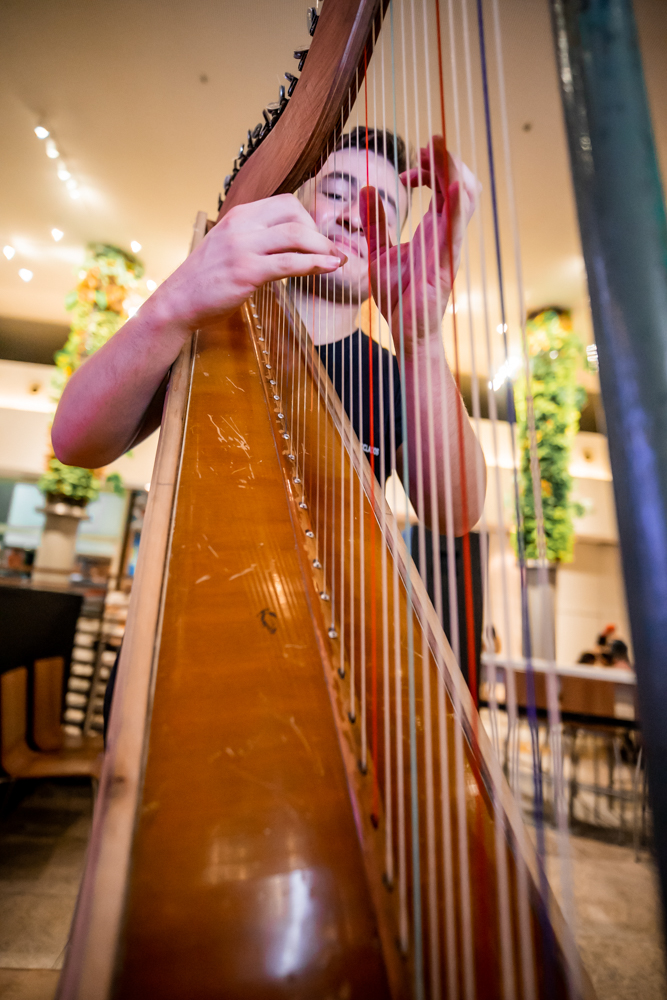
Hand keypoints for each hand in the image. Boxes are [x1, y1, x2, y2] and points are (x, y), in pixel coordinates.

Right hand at [152, 193, 346, 333]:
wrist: (177, 303)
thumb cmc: (206, 281)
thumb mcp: (228, 247)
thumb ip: (254, 239)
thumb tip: (288, 242)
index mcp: (239, 216)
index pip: (286, 203)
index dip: (309, 219)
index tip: (318, 239)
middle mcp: (241, 225)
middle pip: (295, 213)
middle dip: (320, 232)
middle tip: (330, 252)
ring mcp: (243, 247)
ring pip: (297, 236)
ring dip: (324, 248)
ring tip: (337, 260)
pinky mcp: (246, 272)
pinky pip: (290, 263)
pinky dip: (315, 264)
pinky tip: (328, 269)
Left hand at [359, 137, 478, 349]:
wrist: (404, 331)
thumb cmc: (397, 296)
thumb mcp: (378, 252)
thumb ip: (374, 222)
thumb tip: (367, 189)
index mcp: (433, 229)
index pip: (442, 185)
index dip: (430, 168)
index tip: (410, 168)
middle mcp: (446, 233)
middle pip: (460, 183)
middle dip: (446, 158)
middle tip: (428, 143)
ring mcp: (449, 246)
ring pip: (465, 198)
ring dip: (453, 169)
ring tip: (436, 149)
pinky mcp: (446, 262)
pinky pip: (457, 229)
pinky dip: (458, 205)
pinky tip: (454, 184)